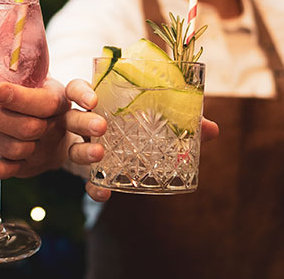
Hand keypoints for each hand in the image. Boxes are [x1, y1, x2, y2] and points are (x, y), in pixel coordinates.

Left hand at [0, 77, 72, 180]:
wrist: (58, 130)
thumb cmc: (38, 93)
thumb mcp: (38, 75)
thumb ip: (17, 60)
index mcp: (59, 100)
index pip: (45, 101)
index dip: (20, 98)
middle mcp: (56, 126)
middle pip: (28, 126)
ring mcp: (42, 148)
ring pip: (17, 147)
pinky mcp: (28, 167)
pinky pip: (11, 171)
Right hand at [63, 78, 219, 202]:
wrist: (123, 150)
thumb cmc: (140, 123)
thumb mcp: (157, 116)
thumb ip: (180, 119)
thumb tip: (211, 129)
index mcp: (96, 100)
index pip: (77, 89)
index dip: (81, 92)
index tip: (93, 98)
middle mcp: (82, 121)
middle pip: (72, 117)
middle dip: (84, 121)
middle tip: (102, 127)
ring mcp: (82, 146)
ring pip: (72, 148)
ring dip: (84, 152)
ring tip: (100, 155)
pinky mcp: (89, 172)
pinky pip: (87, 180)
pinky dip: (94, 187)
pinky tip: (104, 194)